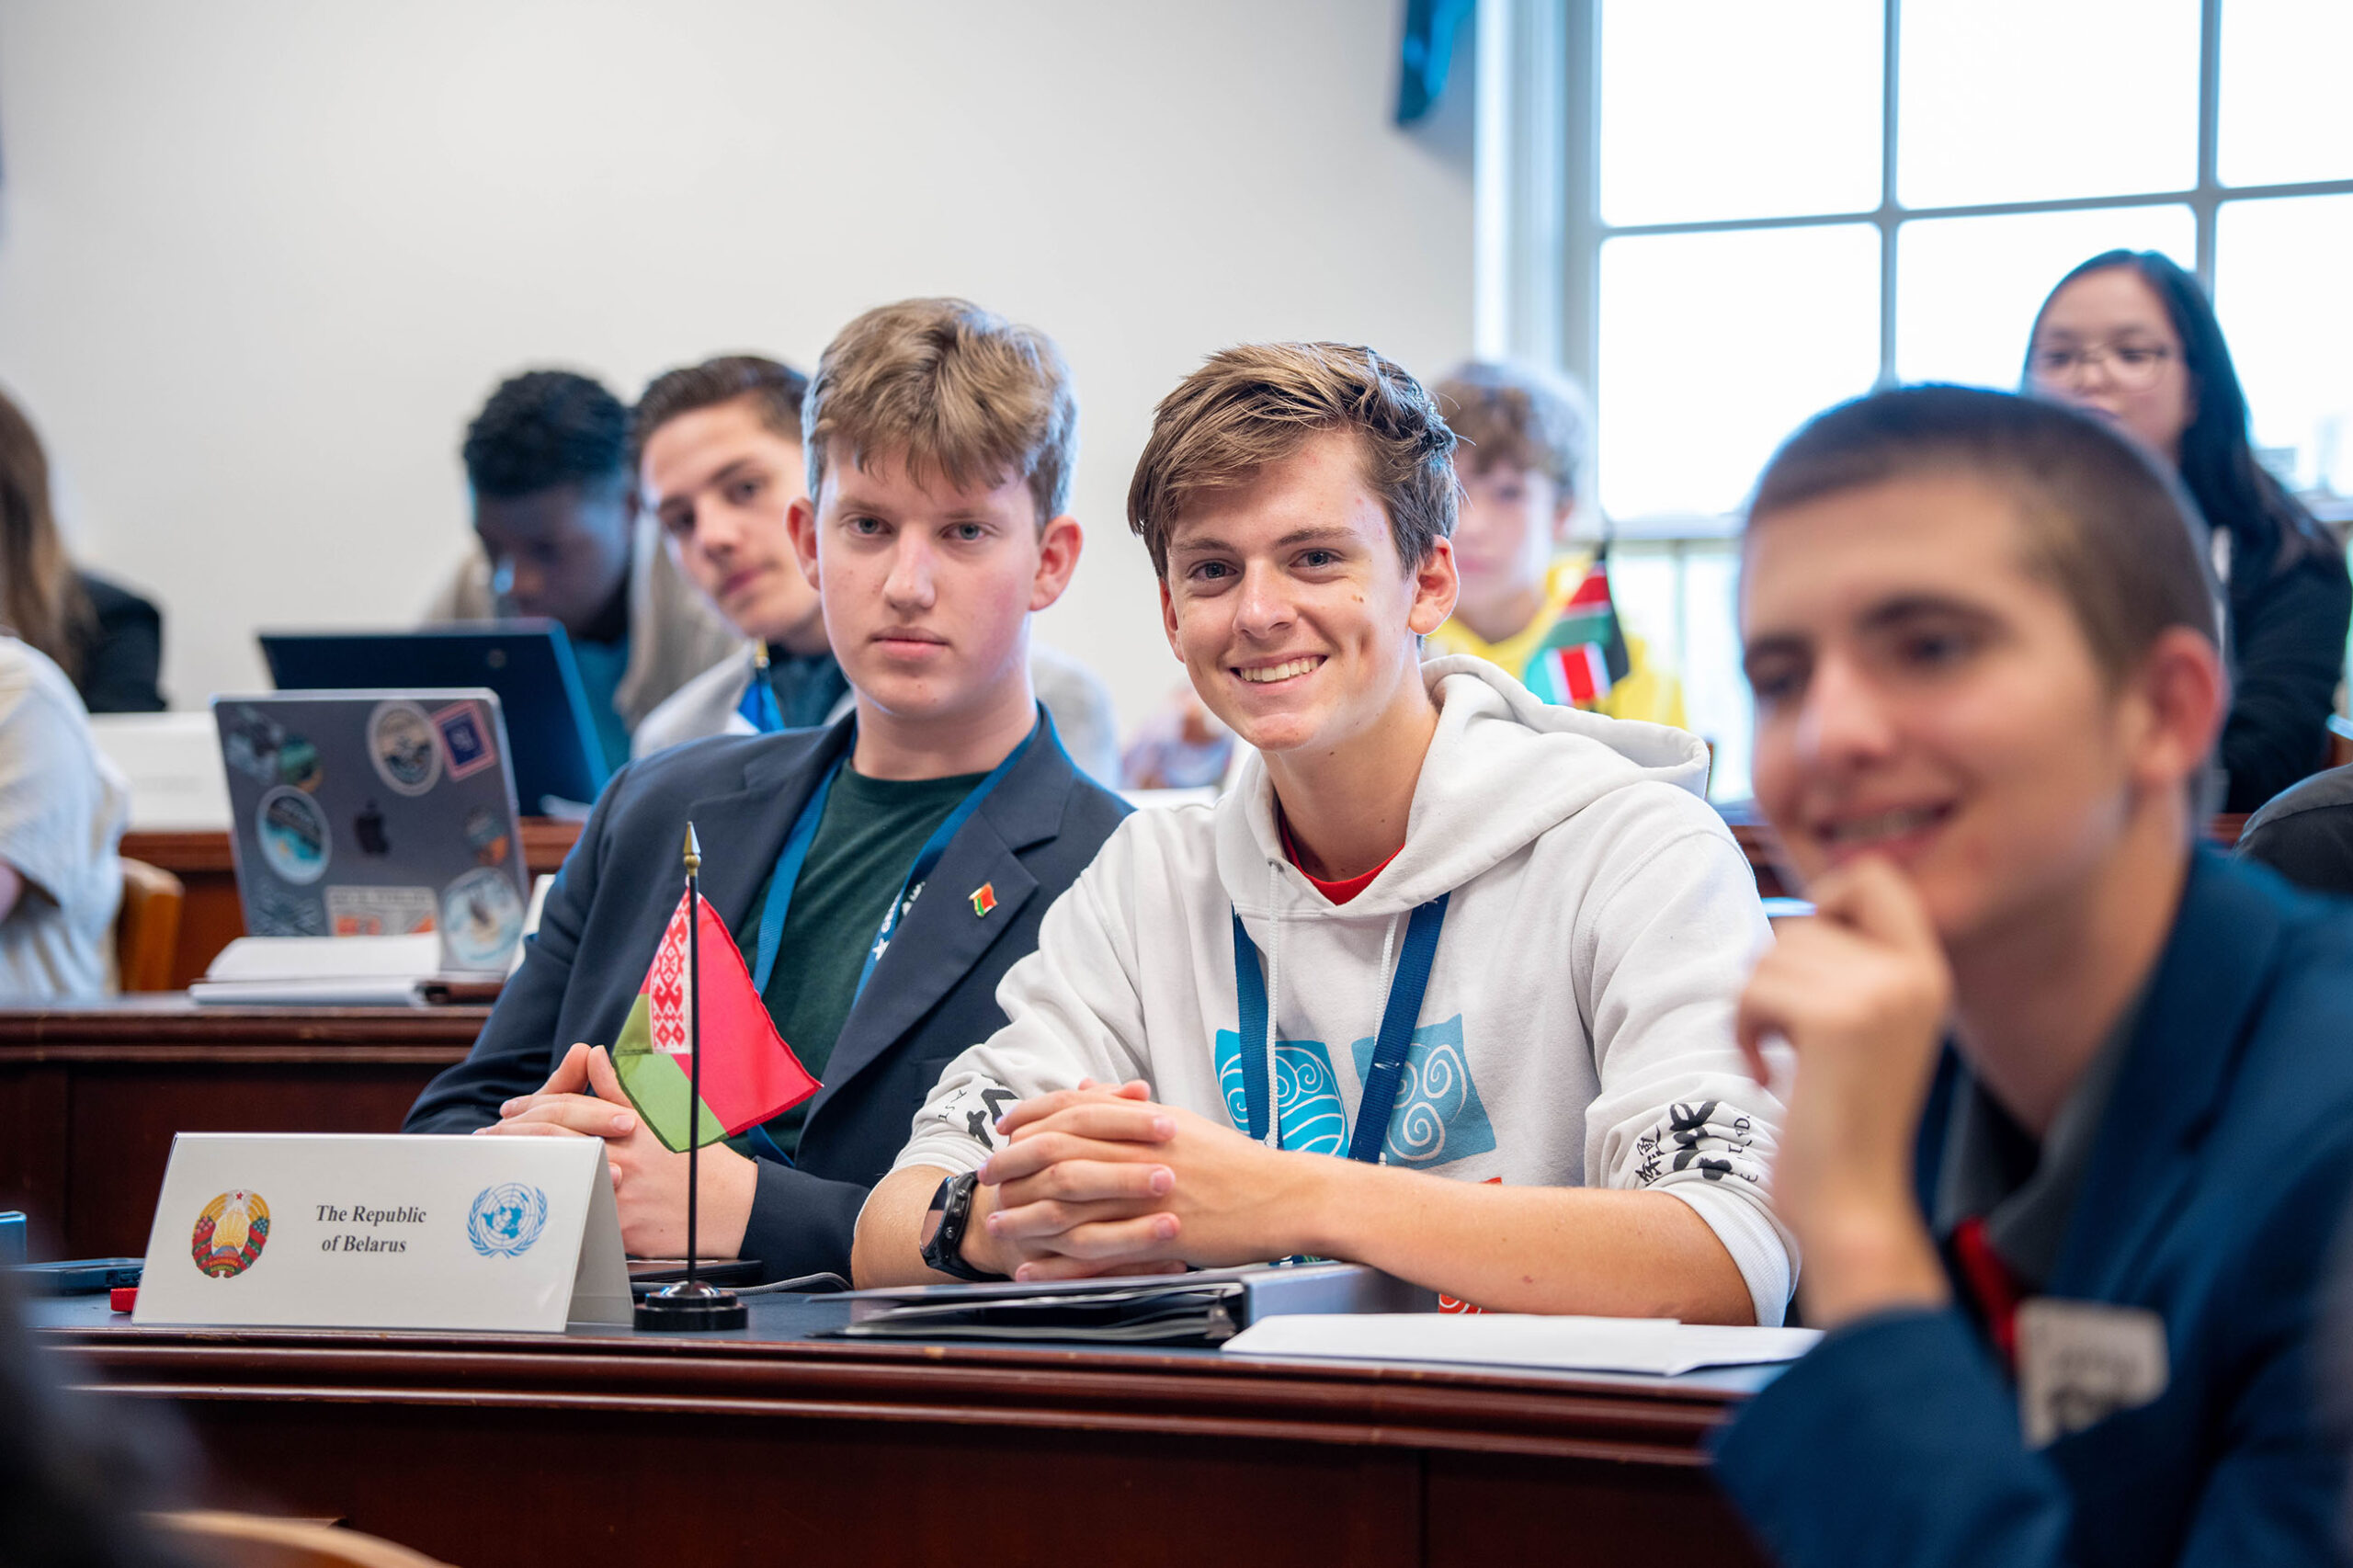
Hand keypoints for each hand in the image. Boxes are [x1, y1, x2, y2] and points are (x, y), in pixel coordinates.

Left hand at [479, 1044, 754, 1259]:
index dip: (534, 1105)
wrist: (733, 1208)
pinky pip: (577, 1217)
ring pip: (558, 1177)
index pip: (569, 1109)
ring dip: (522, 1170)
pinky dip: (549, 1208)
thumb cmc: (699, 1161)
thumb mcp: (663, 1116)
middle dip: (516, 1135)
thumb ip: (621, 1088)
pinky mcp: (622, 1230)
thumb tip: (593, 1055)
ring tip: (497, 1165)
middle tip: (490, 1135)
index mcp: (630, 1128)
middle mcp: (622, 1158)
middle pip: (554, 1141)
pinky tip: (525, 1206)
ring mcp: (620, 1196)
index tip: (511, 1109)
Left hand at [982, 1085, 1307, 1280]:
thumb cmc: (1237, 1161)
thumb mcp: (1183, 1123)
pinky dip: (1058, 1262)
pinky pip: (1095, 1252)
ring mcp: (1146, 1196)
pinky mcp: (1157, 1236)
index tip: (1004, 1126)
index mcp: (1145, 1121)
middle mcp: (1139, 1152)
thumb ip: (1132, 1110)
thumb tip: (1095, 1089)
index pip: (1073, 1109)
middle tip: (986, 1171)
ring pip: (1069, 1203)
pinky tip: (1033, 1269)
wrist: (1284, 1196)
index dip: (1032, 1116)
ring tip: (997, 1222)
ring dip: (1025, 1213)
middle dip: (1013, 1161)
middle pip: (1059, 1152)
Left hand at [1734, 855, 1953, 1325]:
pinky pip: (1755, 988)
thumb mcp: (1866, 1032)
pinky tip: (1764, 1075)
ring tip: (1778, 1057)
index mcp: (1929, 974)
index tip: (1804, 963)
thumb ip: (1851, 970)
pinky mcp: (1837, 1021)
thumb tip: (1795, 912)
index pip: (1876, 876)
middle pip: (1806, 917)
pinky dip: (1741, 1031)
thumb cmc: (1842, 1124)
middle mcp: (1916, 976)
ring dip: (1754, 1005)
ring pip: (1773, 952)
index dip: (1826, 898)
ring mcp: (1881, 995)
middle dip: (1774, 972)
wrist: (1852, 1204)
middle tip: (1783, 1032)